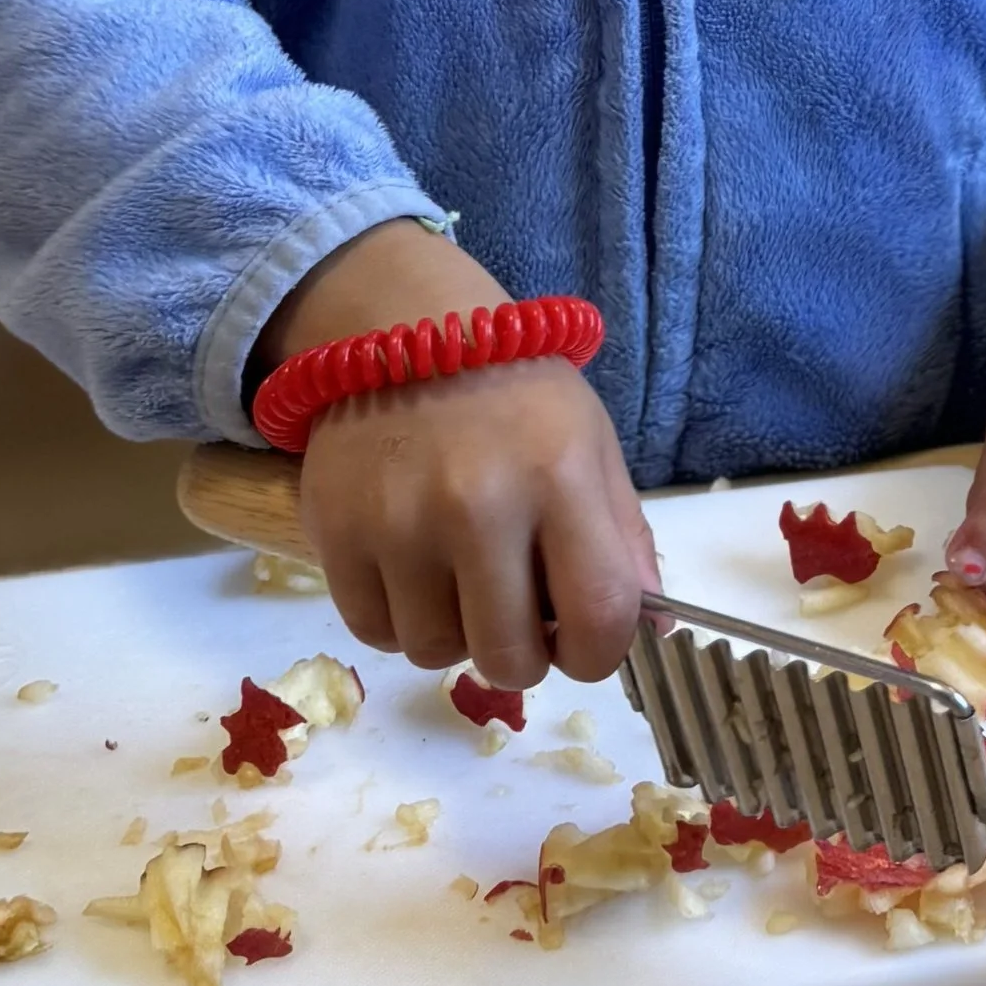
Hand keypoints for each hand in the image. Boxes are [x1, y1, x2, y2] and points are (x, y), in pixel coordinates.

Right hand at [259, 222, 657, 687]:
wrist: (404, 327)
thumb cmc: (516, 393)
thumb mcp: (591, 444)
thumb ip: (624, 539)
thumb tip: (650, 631)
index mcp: (559, 477)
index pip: (598, 619)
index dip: (598, 653)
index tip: (582, 640)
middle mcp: (477, 505)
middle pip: (509, 658)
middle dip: (523, 652)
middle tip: (516, 612)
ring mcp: (398, 523)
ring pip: (435, 653)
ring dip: (455, 632)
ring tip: (458, 574)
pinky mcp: (335, 533)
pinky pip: (374, 633)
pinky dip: (398, 618)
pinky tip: (411, 569)